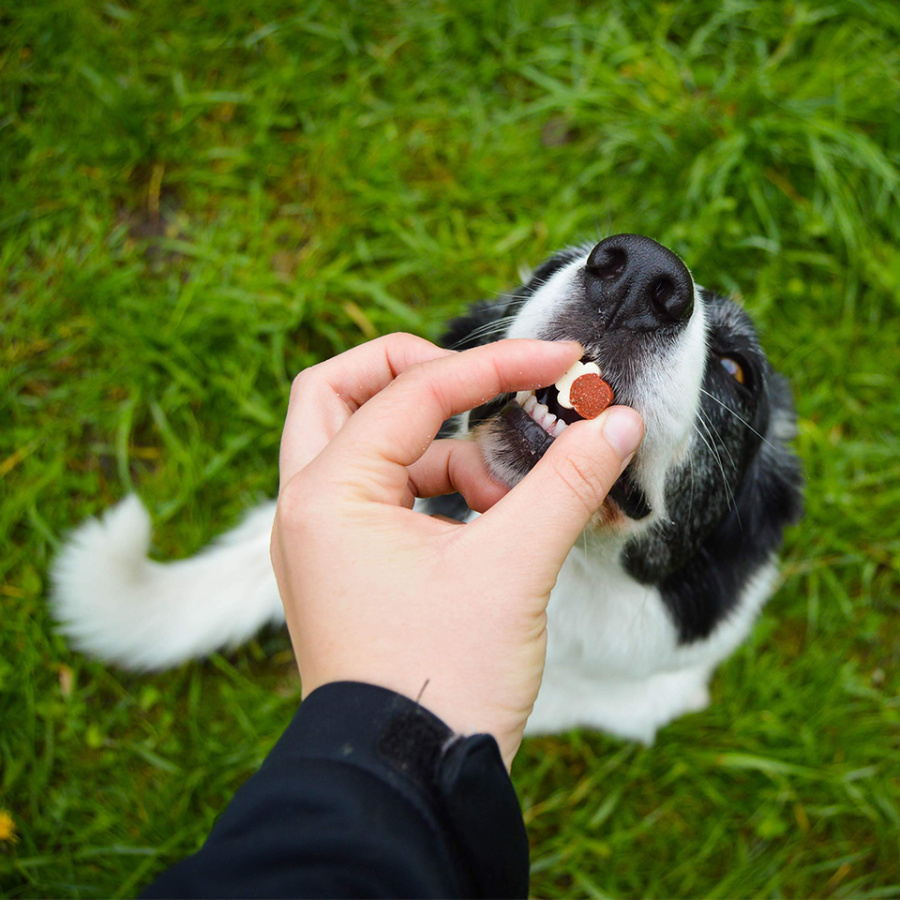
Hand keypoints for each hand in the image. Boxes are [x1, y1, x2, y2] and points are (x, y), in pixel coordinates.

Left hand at [271, 334, 643, 767]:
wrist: (408, 783)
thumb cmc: (444, 683)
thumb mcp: (513, 569)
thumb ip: (567, 482)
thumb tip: (618, 420)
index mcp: (329, 495)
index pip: (414, 391)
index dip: (496, 365)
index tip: (562, 362)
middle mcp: (310, 507)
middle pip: (340, 391)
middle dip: (413, 373)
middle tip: (478, 382)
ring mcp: (324, 538)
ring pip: (364, 443)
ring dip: (440, 445)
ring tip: (508, 490)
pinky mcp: (349, 565)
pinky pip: (386, 493)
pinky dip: (438, 487)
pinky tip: (495, 517)